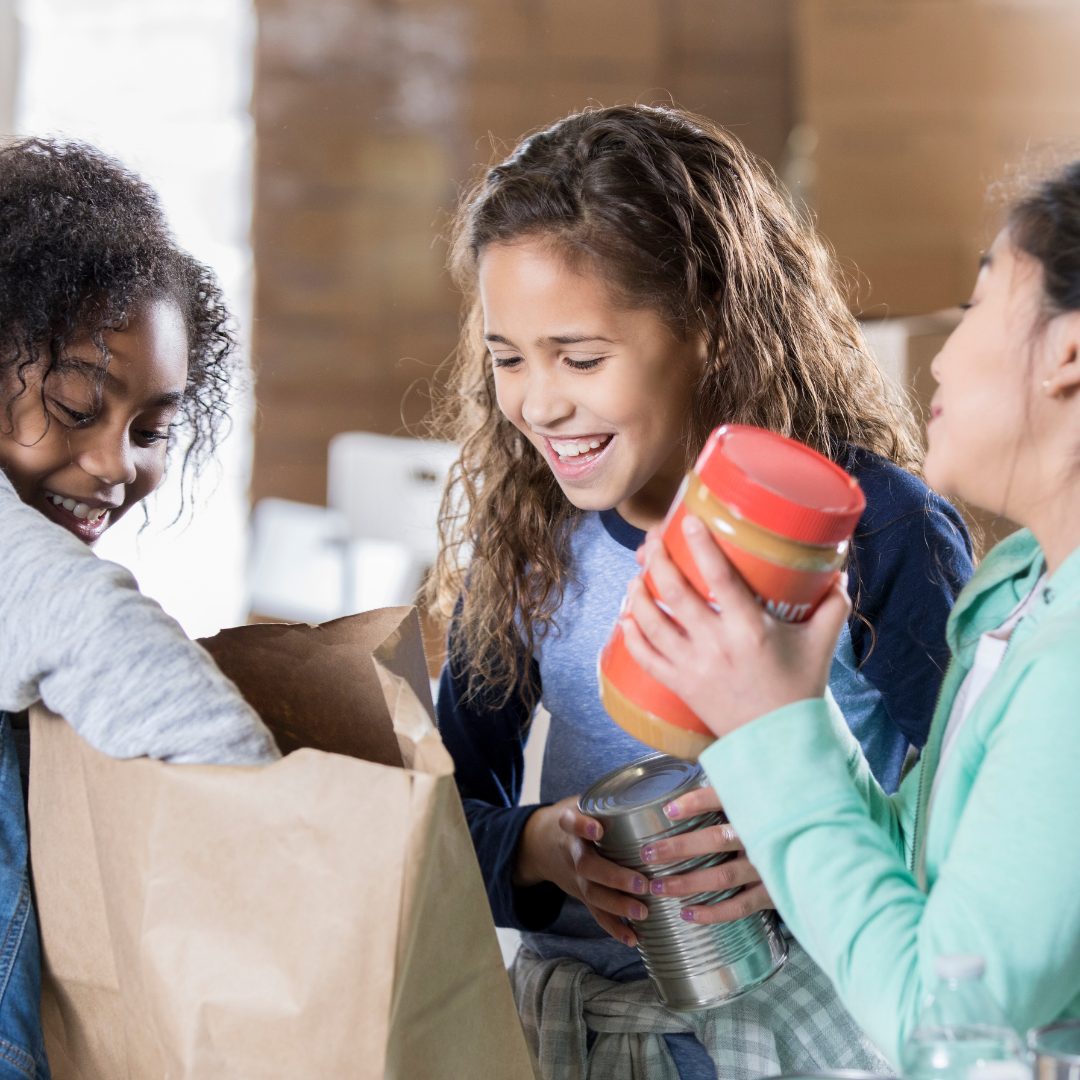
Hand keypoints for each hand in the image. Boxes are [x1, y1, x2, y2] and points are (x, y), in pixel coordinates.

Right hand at [514, 796, 648, 946]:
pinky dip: (613, 927)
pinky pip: (595, 913)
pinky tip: (632, 938)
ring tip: (643, 912)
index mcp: (570, 824)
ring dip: (618, 905)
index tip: (597, 828)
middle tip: (641, 884)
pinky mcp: (582, 894)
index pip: (570, 822)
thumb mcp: (584, 801)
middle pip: (587, 866)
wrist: (540, 844)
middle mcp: (571, 852)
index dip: (582, 826)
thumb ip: (613, 800)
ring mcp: (575, 877)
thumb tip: (660, 792)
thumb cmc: (577, 818)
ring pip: (592, 893)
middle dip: (614, 877)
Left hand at [621, 513, 850, 737]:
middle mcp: (716, 645)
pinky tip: (626, 618)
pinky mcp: (680, 686)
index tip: (689, 522)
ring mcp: (693, 667)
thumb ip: (832, 606)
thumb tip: (838, 571)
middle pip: (676, 593)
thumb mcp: (822, 645)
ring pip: (652, 623)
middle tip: (652, 542)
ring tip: (636, 576)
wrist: (780, 744)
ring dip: (638, 595)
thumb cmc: (800, 691)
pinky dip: (631, 636)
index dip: (701, 547)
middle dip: (658, 561)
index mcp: (750, 629)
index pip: (720, 578)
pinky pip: (646, 658)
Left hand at [639, 785, 773, 923]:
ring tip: (659, 887)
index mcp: (758, 807)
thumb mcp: (764, 795)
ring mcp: (769, 867)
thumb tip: (696, 779)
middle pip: (715, 840)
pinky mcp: (775, 892)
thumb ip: (731, 788)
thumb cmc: (783, 817)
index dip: (694, 803)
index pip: (723, 799)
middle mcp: (763, 837)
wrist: (823, 844)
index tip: (668, 810)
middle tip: (648, 854)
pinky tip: (687, 913)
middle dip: (678, 848)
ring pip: (723, 876)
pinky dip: (713, 913)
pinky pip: (740, 906)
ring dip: (688, 883)